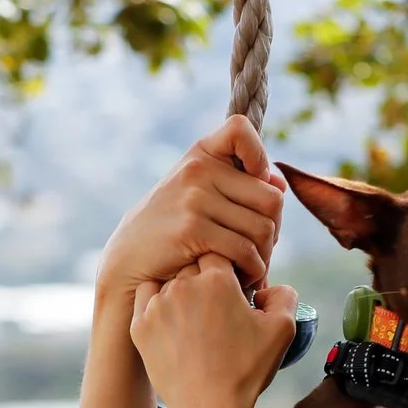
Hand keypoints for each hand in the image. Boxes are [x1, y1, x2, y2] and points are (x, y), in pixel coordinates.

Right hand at [97, 117, 287, 298]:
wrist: (128, 263)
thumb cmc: (168, 231)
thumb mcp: (197, 196)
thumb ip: (237, 185)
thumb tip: (280, 183)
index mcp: (200, 155)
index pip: (240, 129)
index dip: (259, 154)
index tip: (254, 184)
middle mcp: (198, 170)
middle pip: (271, 198)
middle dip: (274, 229)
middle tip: (261, 250)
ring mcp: (194, 198)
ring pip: (263, 228)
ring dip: (265, 256)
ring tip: (253, 267)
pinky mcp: (192, 229)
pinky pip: (245, 250)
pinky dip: (253, 270)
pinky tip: (244, 278)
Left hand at [131, 256, 298, 407]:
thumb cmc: (246, 370)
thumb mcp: (282, 330)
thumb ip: (284, 295)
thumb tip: (266, 287)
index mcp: (217, 279)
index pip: (221, 253)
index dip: (229, 269)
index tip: (235, 288)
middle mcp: (182, 285)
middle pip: (193, 264)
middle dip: (205, 279)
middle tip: (216, 306)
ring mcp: (156, 305)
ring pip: (169, 280)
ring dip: (181, 290)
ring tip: (195, 318)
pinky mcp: (139, 326)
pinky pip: (147, 300)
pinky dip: (158, 304)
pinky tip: (174, 323)